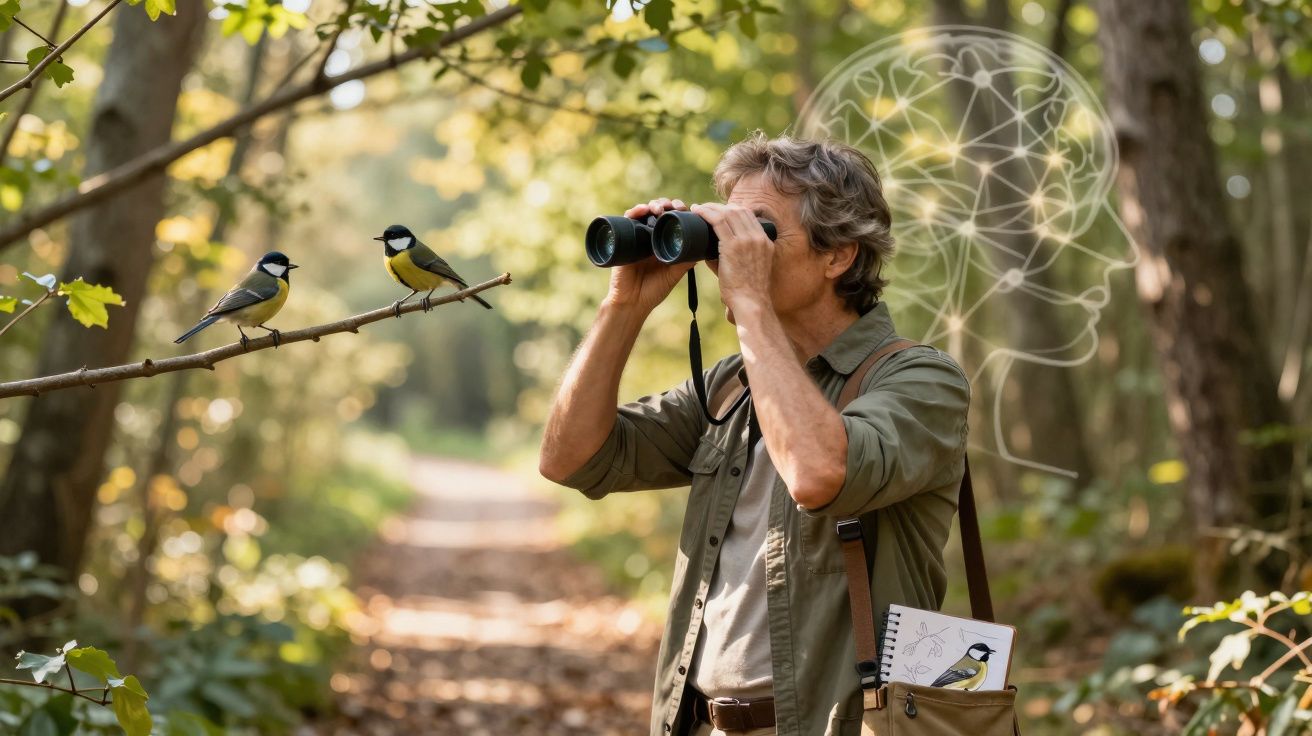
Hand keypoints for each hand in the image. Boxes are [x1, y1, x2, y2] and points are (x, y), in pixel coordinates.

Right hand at [604, 197, 694, 314]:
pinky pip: (627, 220)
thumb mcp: (674, 274)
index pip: (671, 219)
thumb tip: (702, 247)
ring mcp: (637, 237)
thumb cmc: (653, 291)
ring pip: (644, 212)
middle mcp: (650, 237)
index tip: (686, 209)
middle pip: (658, 212)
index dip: (678, 210)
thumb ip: (685, 261)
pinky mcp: (624, 240)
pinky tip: (642, 210)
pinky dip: (634, 212)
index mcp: (663, 242)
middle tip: (673, 206)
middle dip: (667, 204)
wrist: (632, 302)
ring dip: (652, 205)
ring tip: (659, 208)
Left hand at [691, 202, 774, 312]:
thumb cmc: (746, 292)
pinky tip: (698, 211)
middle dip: (720, 206)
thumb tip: (707, 253)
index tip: (719, 212)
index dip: (732, 209)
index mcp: (765, 241)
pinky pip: (718, 221)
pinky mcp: (733, 246)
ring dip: (711, 207)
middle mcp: (758, 237)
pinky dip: (706, 213)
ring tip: (699, 208)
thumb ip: (730, 258)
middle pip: (738, 210)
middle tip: (706, 208)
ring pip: (728, 212)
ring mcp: (747, 240)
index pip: (749, 215)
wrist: (752, 303)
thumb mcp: (747, 269)